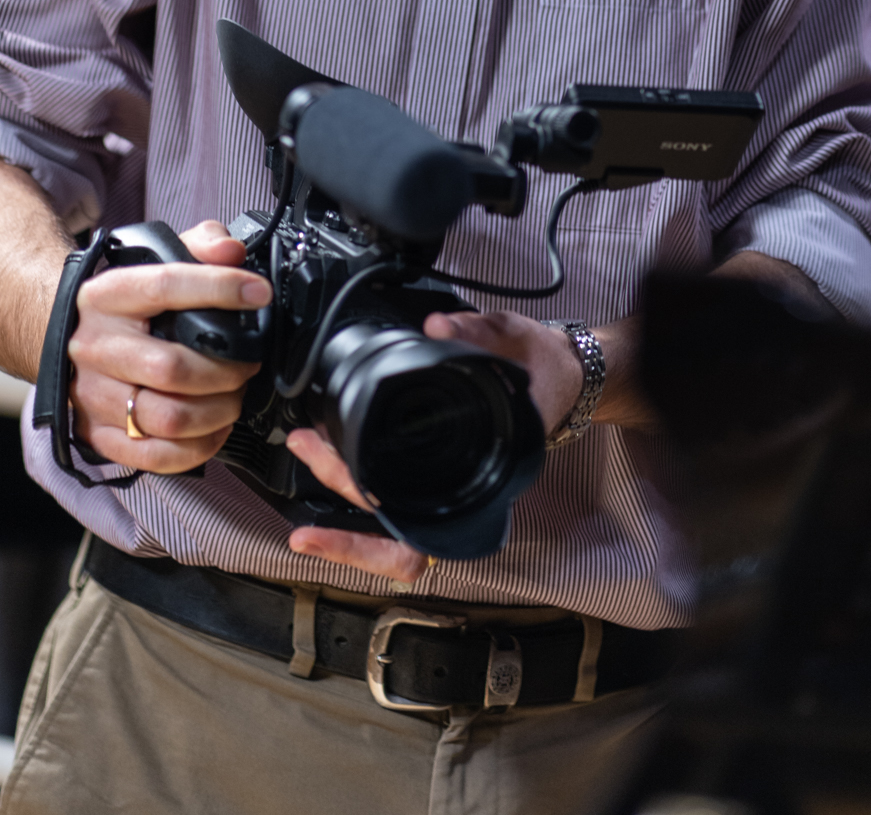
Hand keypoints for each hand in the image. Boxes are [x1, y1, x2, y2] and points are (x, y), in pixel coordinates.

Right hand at [69, 220, 268, 474]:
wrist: (60, 334)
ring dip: (217, 412)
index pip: (166, 287)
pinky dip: (197, 447)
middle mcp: (96, 346)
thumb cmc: (124, 300)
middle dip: (226, 371)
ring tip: (234, 396)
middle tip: (248, 364)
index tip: (257, 293)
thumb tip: (231, 252)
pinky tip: (215, 428)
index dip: (219, 288)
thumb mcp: (156, 257)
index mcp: (109, 295)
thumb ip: (200, 245)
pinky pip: (154, 455)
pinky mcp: (97, 433)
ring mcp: (94, 395)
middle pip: (171, 369)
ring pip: (167, 418)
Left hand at [283, 311, 581, 581]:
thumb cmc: (543, 368)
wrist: (565, 374)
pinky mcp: (442, 473)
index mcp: (484, 480)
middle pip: (391, 541)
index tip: (311, 535)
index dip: (359, 543)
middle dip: (338, 524)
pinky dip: (365, 491)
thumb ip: (477, 332)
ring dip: (347, 509)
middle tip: (305, 461)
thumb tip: (438, 327)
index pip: (415, 538)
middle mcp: (465, 497)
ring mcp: (453, 491)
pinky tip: (337, 459)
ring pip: (392, 534)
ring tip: (310, 455)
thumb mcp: (514, 340)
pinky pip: (399, 503)